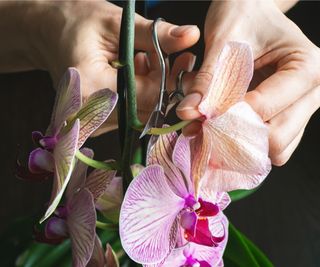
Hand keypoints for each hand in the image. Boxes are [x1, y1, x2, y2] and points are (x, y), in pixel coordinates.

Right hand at [26, 1, 198, 131]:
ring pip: (141, 110)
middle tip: (168, 56)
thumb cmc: (77, 22)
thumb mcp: (118, 23)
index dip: (170, 80)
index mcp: (92, 86)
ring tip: (143, 58)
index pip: (147, 96)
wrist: (47, 33)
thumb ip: (155, 34)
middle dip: (162, 82)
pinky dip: (139, 92)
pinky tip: (132, 70)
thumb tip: (191, 36)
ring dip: (151, 86)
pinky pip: (130, 112)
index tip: (184, 60)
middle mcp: (90, 111)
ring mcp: (92, 120)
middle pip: (146, 107)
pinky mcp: (96, 120)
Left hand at [177, 0, 319, 165]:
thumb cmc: (243, 15)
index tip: (198, 115)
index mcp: (307, 67)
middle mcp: (312, 92)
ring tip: (211, 125)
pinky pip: (268, 143)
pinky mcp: (287, 116)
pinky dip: (244, 143)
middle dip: (234, 136)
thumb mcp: (224, 41)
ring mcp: (301, 107)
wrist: (250, 10)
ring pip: (275, 147)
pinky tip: (223, 128)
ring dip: (239, 143)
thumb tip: (189, 112)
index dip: (227, 116)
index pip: (264, 108)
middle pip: (276, 138)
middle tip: (202, 125)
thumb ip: (209, 79)